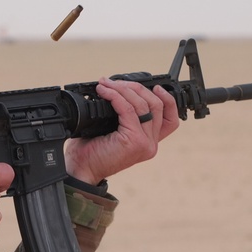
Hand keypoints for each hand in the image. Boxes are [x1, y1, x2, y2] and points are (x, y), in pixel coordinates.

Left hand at [65, 78, 179, 184]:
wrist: (80, 169)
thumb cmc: (91, 152)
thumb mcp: (112, 131)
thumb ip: (124, 115)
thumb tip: (119, 89)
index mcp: (148, 142)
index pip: (170, 118)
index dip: (167, 99)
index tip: (154, 86)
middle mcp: (151, 144)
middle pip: (157, 106)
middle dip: (136, 88)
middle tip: (114, 82)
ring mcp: (145, 143)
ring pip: (144, 105)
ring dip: (124, 89)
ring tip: (106, 84)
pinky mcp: (134, 141)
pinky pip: (129, 110)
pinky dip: (116, 96)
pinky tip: (105, 92)